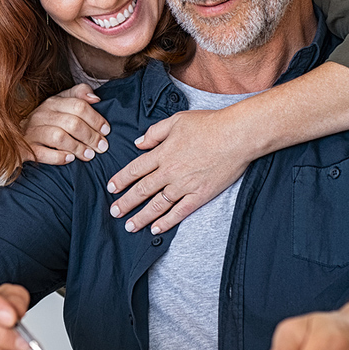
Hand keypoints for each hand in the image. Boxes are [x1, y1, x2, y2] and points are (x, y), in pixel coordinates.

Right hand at [20, 84, 109, 164]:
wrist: (16, 138)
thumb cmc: (46, 122)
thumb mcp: (61, 104)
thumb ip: (79, 96)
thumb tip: (96, 98)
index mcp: (52, 102)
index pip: (79, 105)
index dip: (96, 118)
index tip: (106, 131)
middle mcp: (41, 114)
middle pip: (72, 122)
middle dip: (91, 136)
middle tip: (102, 147)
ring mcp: (31, 132)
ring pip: (59, 137)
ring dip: (78, 147)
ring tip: (89, 155)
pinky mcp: (24, 149)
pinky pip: (43, 153)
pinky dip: (58, 157)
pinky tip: (69, 159)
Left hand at [105, 110, 253, 233]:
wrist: (237, 135)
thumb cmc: (209, 124)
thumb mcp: (176, 120)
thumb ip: (155, 132)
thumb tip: (138, 143)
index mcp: (162, 153)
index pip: (135, 169)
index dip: (121, 180)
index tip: (111, 188)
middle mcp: (170, 171)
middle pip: (142, 190)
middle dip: (126, 203)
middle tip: (114, 212)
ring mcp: (185, 185)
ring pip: (157, 205)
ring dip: (141, 216)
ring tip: (130, 226)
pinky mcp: (200, 194)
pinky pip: (179, 212)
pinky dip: (166, 222)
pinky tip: (156, 229)